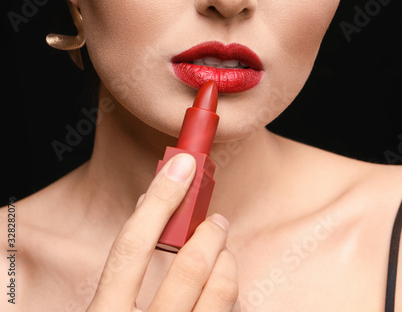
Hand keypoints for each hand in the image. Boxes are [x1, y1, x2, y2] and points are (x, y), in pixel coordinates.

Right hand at [86, 154, 239, 310]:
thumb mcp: (108, 304)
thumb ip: (128, 260)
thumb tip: (156, 200)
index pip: (132, 247)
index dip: (160, 200)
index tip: (183, 166)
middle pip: (190, 267)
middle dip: (210, 233)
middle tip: (215, 222)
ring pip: (221, 289)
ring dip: (226, 258)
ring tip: (220, 252)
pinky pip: (230, 307)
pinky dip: (228, 285)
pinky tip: (218, 282)